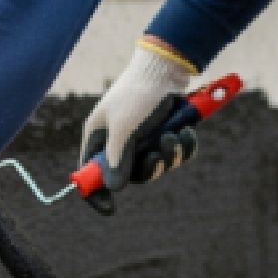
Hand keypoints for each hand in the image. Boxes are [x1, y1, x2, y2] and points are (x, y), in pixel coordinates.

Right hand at [81, 39, 197, 191]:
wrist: (168, 68)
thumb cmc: (137, 94)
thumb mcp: (124, 128)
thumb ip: (117, 159)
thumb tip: (113, 188)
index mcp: (100, 136)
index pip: (91, 171)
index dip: (96, 191)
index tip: (109, 209)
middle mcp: (119, 139)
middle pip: (130, 173)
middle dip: (149, 167)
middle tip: (157, 155)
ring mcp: (143, 137)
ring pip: (157, 164)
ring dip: (169, 155)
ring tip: (173, 135)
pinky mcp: (165, 132)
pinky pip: (175, 154)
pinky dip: (183, 146)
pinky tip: (186, 131)